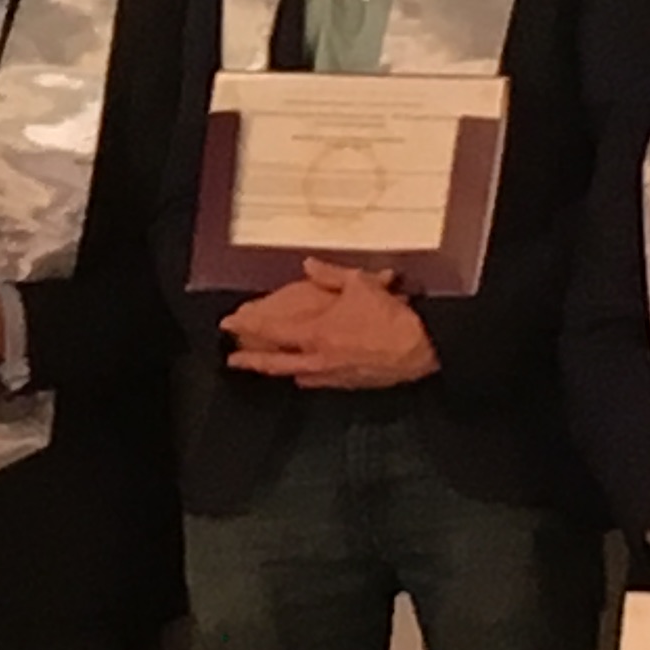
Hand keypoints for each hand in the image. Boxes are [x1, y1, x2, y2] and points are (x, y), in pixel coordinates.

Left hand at [222, 264, 438, 386]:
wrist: (421, 348)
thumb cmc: (391, 316)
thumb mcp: (360, 284)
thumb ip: (330, 274)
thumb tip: (309, 264)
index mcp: (316, 333)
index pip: (271, 332)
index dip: (246, 328)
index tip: (228, 326)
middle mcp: (318, 359)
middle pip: (275, 364)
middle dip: (251, 362)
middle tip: (233, 360)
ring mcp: (333, 376)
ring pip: (296, 376)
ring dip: (279, 371)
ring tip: (265, 368)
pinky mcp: (350, 385)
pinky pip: (320, 382)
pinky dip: (307, 377)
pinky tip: (304, 375)